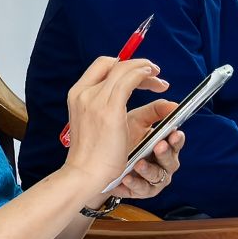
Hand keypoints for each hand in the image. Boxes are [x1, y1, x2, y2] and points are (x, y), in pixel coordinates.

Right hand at [59, 57, 173, 202]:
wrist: (84, 174)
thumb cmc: (92, 154)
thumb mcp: (96, 123)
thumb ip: (106, 106)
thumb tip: (126, 93)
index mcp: (78, 95)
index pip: (101, 66)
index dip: (122, 64)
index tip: (138, 73)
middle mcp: (84, 93)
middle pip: (114, 64)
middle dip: (137, 64)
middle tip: (155, 73)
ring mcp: (95, 100)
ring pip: (124, 69)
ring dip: (145, 69)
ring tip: (159, 80)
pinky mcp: (110, 109)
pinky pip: (131, 80)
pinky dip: (145, 76)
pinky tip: (157, 85)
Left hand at [107, 114, 183, 202]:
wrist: (101, 161)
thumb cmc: (123, 139)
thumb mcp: (137, 121)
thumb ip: (155, 111)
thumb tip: (174, 105)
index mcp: (165, 145)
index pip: (176, 142)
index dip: (177, 139)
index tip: (174, 134)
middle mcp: (163, 163)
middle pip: (171, 161)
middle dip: (165, 154)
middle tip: (158, 146)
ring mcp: (154, 179)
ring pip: (158, 176)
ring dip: (149, 169)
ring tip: (139, 163)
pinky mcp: (142, 191)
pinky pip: (142, 189)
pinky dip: (135, 183)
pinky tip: (126, 177)